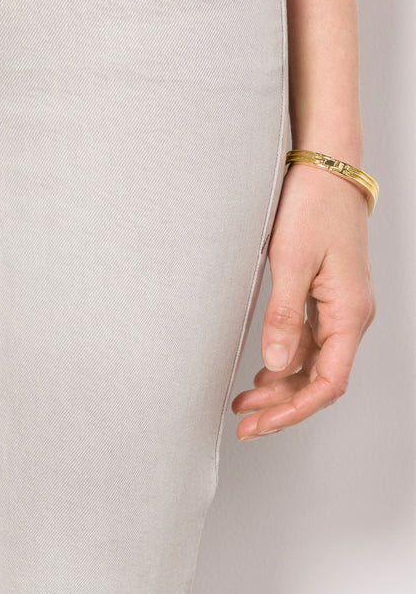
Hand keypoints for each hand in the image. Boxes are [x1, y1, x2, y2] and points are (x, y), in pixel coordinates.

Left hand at [230, 160, 375, 438]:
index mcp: (349, 314)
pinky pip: (311, 342)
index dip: (294, 410)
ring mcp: (340, 307)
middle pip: (320, 380)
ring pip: (314, 363)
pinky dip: (286, 362)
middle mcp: (350, 316)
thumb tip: (276, 365)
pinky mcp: (327, 296)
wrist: (326, 168)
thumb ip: (283, 317)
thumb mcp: (289, 262)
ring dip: (281, 387)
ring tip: (244, 404)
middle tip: (243, 424)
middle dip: (282, 407)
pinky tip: (263, 373)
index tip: (261, 424)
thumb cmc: (313, 206)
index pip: (328, 383)